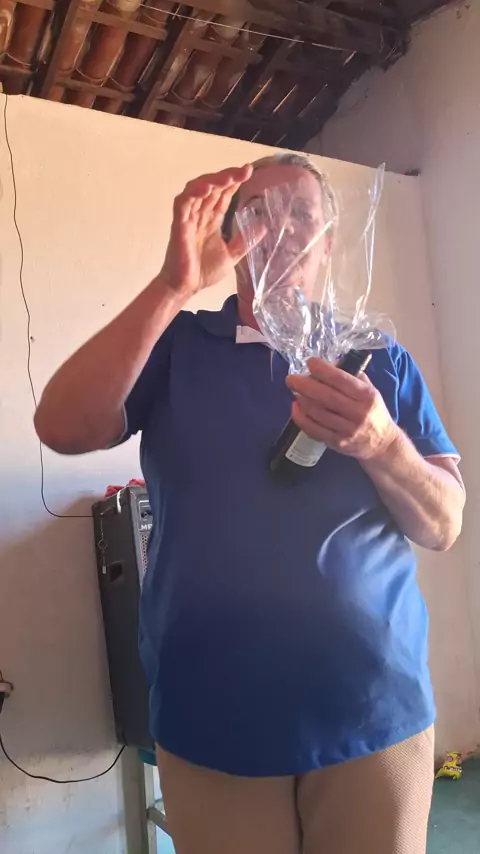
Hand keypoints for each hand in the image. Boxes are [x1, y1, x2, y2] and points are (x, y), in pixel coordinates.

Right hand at [159, 164, 254, 296]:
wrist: (186, 287)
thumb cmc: (203, 271)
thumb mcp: (232, 255)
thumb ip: (245, 240)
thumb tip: (264, 227)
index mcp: (212, 220)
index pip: (223, 195)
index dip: (234, 182)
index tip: (249, 171)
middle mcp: (200, 214)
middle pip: (213, 187)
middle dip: (228, 176)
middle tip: (244, 170)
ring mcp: (188, 217)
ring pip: (197, 189)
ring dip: (212, 180)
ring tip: (228, 177)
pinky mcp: (179, 224)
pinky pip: (183, 202)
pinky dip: (193, 192)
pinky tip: (207, 188)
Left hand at [286, 357, 397, 460]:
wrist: (382, 444)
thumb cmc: (373, 411)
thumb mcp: (371, 391)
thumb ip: (352, 377)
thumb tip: (329, 364)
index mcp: (367, 396)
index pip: (343, 380)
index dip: (324, 371)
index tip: (310, 362)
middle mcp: (358, 413)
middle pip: (327, 397)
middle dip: (305, 386)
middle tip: (291, 378)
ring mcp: (347, 430)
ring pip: (318, 413)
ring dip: (302, 400)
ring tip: (294, 390)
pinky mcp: (337, 443)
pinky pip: (314, 429)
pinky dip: (301, 418)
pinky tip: (295, 408)